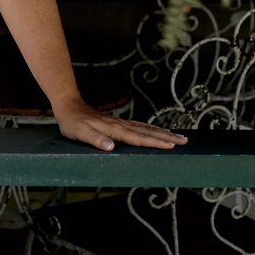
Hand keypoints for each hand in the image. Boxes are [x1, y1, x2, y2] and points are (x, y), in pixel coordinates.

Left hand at [53, 99, 186, 151]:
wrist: (69, 107)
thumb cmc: (73, 123)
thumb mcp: (80, 133)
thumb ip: (95, 139)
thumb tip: (111, 147)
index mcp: (114, 130)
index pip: (138, 138)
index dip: (155, 142)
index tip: (171, 145)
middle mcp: (121, 125)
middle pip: (148, 132)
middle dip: (167, 137)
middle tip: (185, 141)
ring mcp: (121, 123)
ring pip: (146, 128)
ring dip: (163, 132)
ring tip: (179, 136)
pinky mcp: (119, 123)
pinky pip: (141, 126)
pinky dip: (152, 129)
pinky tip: (158, 131)